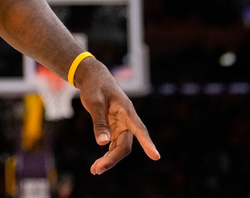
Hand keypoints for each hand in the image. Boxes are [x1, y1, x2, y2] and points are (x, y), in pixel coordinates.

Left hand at [77, 59, 160, 173]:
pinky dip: (106, 154)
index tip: (156, 156)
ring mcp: (121, 126)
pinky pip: (113, 145)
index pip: (139, 129)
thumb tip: (102, 143)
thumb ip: (99, 121)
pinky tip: (98, 164)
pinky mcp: (114, 128)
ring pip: (119, 147)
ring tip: (94, 170)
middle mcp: (127, 121)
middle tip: (97, 169)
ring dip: (109, 159)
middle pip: (125, 145)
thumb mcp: (95, 102)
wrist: (94, 77)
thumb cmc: (95, 87)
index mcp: (127, 111)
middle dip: (113, 159)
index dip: (147, 143)